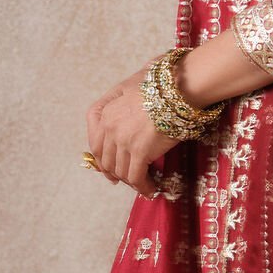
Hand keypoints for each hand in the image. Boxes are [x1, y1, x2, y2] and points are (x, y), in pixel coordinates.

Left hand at [85, 64, 179, 196]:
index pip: (95, 143)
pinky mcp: (139, 151)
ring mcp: (123, 141)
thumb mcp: (130, 86)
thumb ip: (120, 99)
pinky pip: (136, 176)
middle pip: (106, 160)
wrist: (177, 88)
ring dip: (130, 181)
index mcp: (106, 113)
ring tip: (142, 184)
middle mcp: (110, 129)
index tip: (108, 168)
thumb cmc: (159, 83)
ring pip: (120, 171)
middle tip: (125, 180)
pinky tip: (151, 189)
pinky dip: (143, 186)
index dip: (101, 159)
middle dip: (115, 173)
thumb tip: (127, 107)